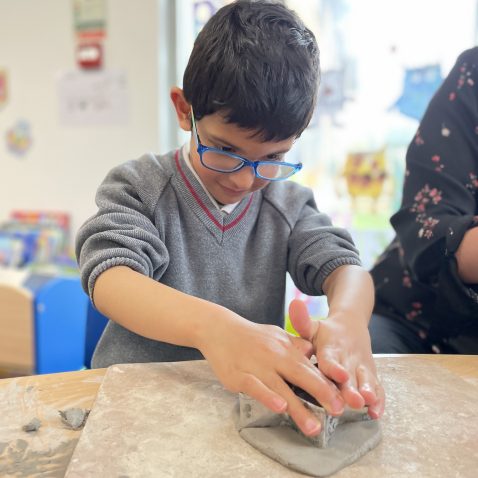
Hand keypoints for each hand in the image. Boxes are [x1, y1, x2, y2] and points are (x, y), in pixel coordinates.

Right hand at [196, 307, 346, 436]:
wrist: (219, 329)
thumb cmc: (251, 335)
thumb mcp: (277, 334)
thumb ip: (296, 345)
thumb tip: (312, 353)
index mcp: (286, 347)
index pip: (310, 367)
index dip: (327, 383)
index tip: (343, 399)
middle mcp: (274, 356)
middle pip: (301, 375)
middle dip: (321, 393)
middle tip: (337, 411)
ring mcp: (257, 366)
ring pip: (280, 388)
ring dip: (298, 408)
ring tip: (313, 427)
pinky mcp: (239, 376)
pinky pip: (256, 387)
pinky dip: (268, 397)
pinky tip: (279, 408)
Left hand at [289, 299, 384, 418]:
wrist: (351, 325)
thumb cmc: (326, 332)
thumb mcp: (313, 326)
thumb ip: (302, 321)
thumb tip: (294, 304)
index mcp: (331, 347)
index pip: (331, 358)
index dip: (334, 367)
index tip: (338, 374)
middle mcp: (348, 358)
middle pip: (350, 375)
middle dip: (352, 388)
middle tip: (353, 400)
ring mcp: (361, 367)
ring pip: (365, 381)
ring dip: (367, 391)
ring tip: (367, 402)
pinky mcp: (370, 374)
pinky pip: (377, 388)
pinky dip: (379, 400)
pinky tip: (376, 412)